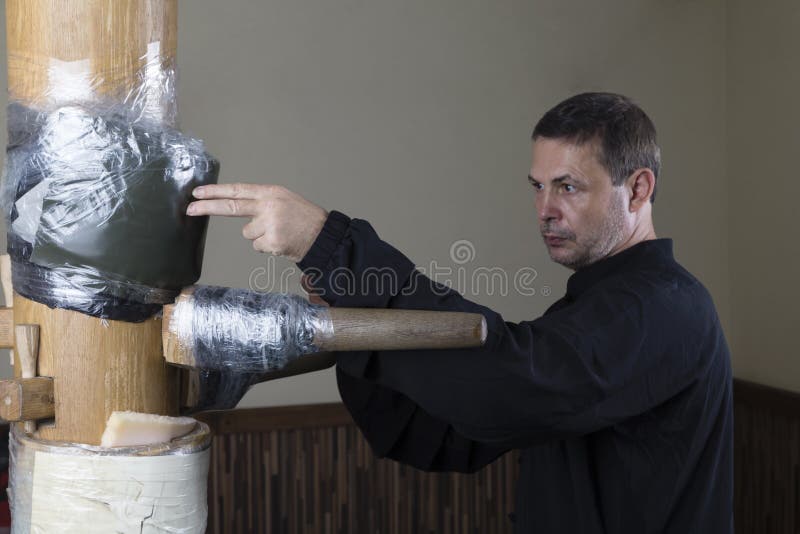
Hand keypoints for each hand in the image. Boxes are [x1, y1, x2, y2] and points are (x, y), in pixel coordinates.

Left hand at [187, 183, 327, 261]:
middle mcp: (268, 206)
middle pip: (231, 207)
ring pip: (248, 234)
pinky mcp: (271, 242)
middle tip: (189, 209)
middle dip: (207, 208)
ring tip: (279, 233)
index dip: (216, 192)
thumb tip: (235, 205)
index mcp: (270, 193)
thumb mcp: (283, 200)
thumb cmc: (303, 218)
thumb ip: (261, 201)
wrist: (323, 235)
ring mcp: (269, 225)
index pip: (237, 191)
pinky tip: (281, 242)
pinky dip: (268, 246)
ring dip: (259, 236)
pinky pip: (257, 246)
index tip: (197, 192)